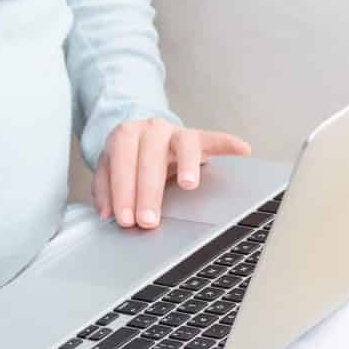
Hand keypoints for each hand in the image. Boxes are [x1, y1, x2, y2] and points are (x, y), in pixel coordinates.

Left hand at [96, 117, 252, 230]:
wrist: (142, 133)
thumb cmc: (127, 156)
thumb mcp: (109, 167)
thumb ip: (105, 188)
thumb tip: (107, 212)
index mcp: (125, 135)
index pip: (122, 162)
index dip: (122, 191)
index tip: (125, 219)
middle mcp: (151, 129)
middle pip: (150, 157)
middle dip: (148, 192)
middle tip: (148, 220)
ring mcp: (176, 132)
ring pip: (183, 144)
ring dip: (187, 164)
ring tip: (189, 185)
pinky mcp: (197, 137)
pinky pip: (215, 138)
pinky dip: (228, 143)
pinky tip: (243, 151)